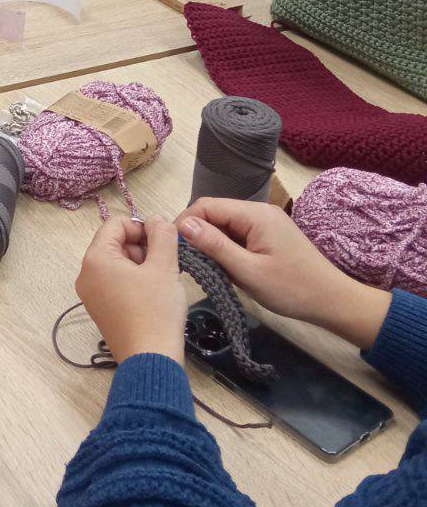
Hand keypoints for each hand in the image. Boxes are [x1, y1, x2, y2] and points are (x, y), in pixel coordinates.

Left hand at [75, 215, 187, 363]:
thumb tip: (157, 219)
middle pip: (114, 243)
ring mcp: (91, 294)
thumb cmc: (156, 310)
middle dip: (141, 245)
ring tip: (163, 277)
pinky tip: (154, 292)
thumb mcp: (164, 266)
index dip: (141, 225)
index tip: (163, 239)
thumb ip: (162, 235)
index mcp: (95, 259)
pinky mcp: (101, 310)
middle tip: (166, 260)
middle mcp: (86, 275)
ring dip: (141, 262)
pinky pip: (115, 282)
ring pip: (117, 263)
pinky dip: (135, 279)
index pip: (115, 224)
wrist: (150, 359)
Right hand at [177, 198, 389, 347]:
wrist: (331, 300)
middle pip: (215, 214)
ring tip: (211, 270)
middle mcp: (259, 211)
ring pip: (225, 226)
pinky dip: (228, 250)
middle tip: (191, 264)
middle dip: (199, 235)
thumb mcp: (248, 271)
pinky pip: (238, 235)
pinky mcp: (269, 235)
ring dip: (214, 245)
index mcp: (255, 214)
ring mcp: (265, 222)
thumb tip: (183, 224)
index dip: (185, 223)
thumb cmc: (291, 289)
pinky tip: (229, 270)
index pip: (207, 206)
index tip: (174, 248)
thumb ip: (215, 246)